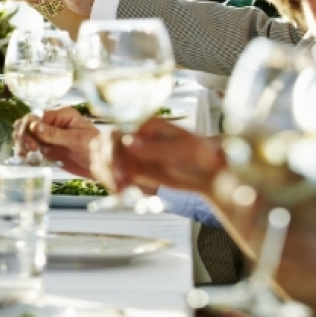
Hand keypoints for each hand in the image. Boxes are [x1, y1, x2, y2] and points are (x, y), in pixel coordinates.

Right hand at [12, 106, 98, 177]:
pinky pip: (31, 149)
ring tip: (26, 156)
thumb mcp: (76, 139)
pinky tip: (27, 160)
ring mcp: (48, 136)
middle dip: (23, 136)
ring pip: (26, 136)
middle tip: (29, 150)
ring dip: (22, 144)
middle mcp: (51, 123)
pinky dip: (26, 153)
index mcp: (60, 115)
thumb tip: (34, 126)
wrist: (104, 165)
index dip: (28, 128)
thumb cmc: (95, 147)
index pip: (36, 116)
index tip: (31, 143)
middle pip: (27, 124)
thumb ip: (55, 134)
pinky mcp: (47, 149)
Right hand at [89, 118, 224, 193]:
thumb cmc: (204, 156)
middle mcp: (135, 137)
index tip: (117, 169)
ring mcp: (133, 153)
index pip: (115, 132)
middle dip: (106, 164)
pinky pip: (113, 173)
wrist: (212, 174)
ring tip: (119, 189)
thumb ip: (156, 147)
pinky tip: (121, 190)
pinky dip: (112, 182)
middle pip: (103, 145)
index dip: (110, 150)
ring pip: (103, 159)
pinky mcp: (134, 168)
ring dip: (106, 174)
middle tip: (118, 183)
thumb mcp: (185, 149)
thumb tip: (129, 142)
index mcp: (146, 125)